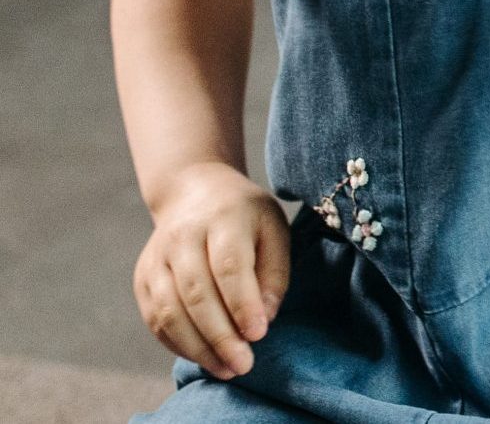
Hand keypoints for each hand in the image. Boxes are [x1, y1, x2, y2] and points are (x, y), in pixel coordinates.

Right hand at [133, 162, 289, 380]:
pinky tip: (203, 357)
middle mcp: (182, 237)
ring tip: (226, 369)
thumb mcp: (273, 229)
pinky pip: (156, 318)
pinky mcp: (142, 278)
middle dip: (220, 336)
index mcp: (222, 218)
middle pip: (196, 294)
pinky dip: (178, 343)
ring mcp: (156, 258)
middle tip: (244, 364)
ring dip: (197, 347)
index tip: (259, 334)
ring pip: (170, 311)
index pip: (229, 267)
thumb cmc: (245, 216)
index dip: (242, 304)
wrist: (193, 192)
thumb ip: (274, 273)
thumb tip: (264, 318)